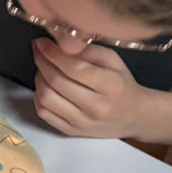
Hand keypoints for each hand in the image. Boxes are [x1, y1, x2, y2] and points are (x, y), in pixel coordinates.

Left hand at [32, 38, 147, 138]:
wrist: (133, 117)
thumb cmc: (121, 84)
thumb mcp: (113, 61)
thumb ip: (87, 50)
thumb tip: (58, 41)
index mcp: (111, 86)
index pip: (75, 68)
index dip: (53, 53)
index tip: (41, 42)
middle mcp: (97, 107)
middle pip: (57, 82)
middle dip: (42, 62)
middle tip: (39, 51)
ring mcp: (82, 122)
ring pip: (46, 98)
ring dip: (38, 78)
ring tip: (43, 68)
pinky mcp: (71, 131)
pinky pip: (43, 113)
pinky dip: (38, 96)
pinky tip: (44, 85)